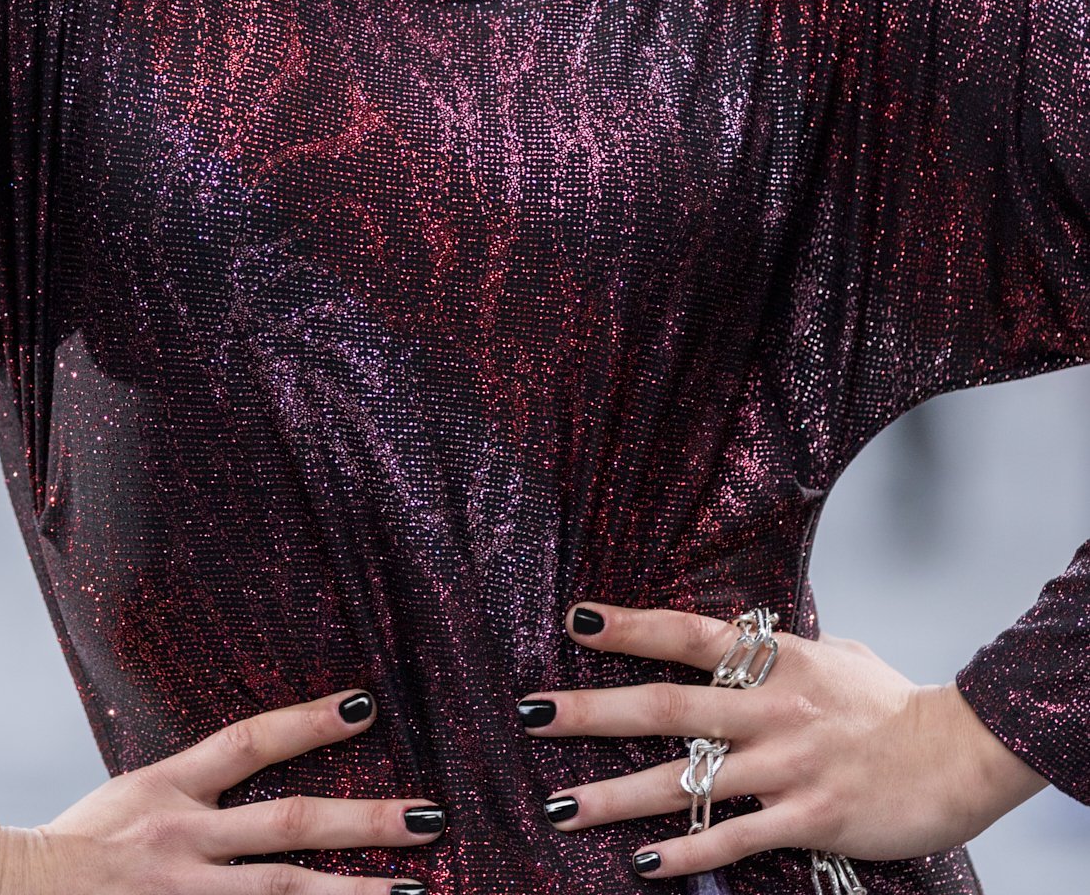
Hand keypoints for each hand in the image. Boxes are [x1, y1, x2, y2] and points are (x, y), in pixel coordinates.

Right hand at [0, 687, 443, 893]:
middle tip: (429, 815)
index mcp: (166, 790)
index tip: (365, 704)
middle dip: (364, 822)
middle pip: (288, 826)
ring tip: (415, 893)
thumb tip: (259, 768)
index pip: (250, 742)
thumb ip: (191, 790)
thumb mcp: (130, 797)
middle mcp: (180, 840)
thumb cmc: (68, 849)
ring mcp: (180, 894)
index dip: (307, 720)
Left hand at [516, 602, 1049, 880]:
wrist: (955, 753)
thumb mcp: (833, 655)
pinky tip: (640, 864)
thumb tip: (748, 638)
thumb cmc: (890, 703)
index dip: (630, 626)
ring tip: (558, 805)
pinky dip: (683, 853)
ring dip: (615, 795)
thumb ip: (781, 652)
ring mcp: (784, 766)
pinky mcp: (806, 819)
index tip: (574, 621)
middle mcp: (769, 709)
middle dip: (591, 712)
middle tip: (531, 713)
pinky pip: (732, 838)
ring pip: (683, 781)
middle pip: (664, 708)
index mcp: (774, 661)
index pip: (687, 636)